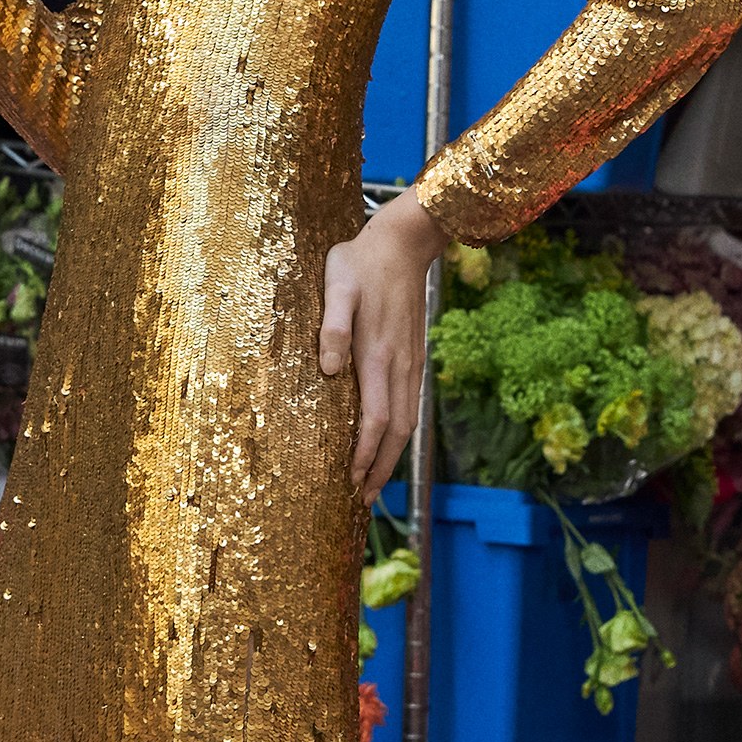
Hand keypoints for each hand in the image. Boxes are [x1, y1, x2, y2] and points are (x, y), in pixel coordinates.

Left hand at [320, 193, 444, 500]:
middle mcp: (399, 364)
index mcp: (378, 354)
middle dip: (381, 467)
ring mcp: (410, 361)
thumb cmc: (360, 262)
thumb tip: (328, 370)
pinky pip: (411, 404)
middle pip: (396, 431)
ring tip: (376, 482)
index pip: (376, 418)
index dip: (365, 453)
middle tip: (364, 499)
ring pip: (408, 421)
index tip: (353, 481)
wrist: (403, 242)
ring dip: (393, 455)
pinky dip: (400, 433)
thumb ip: (332, 327)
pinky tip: (390, 442)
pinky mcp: (413, 355)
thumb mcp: (336, 285)